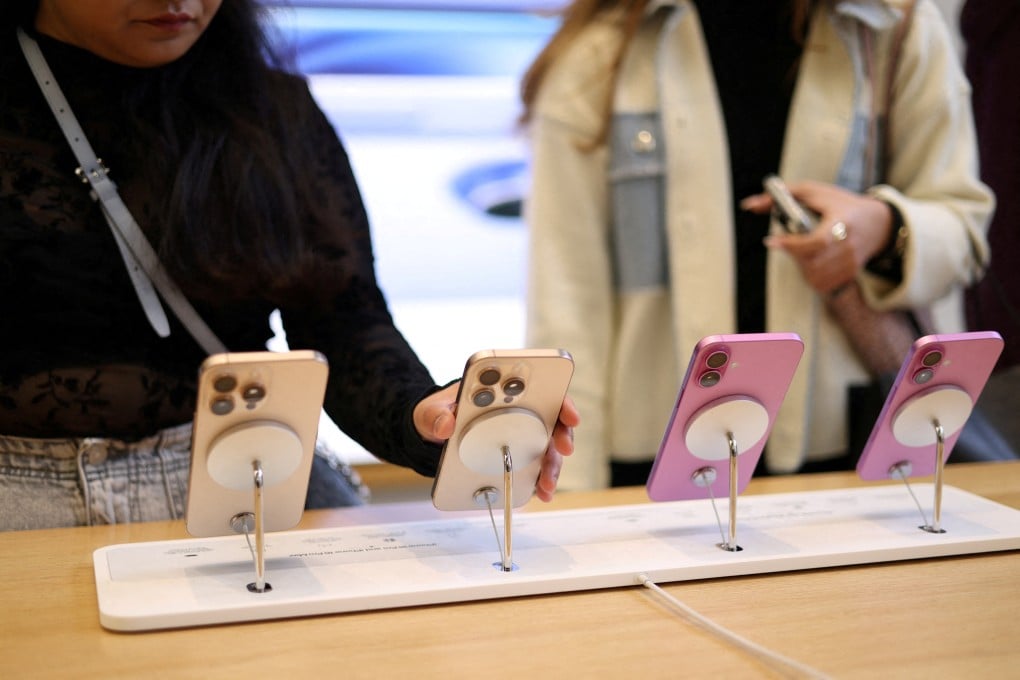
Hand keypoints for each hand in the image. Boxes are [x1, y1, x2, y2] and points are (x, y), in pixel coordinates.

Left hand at [412, 383, 579, 501]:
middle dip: (562, 435)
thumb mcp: (431, 410)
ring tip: (547, 484)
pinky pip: (534, 468)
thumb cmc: (440, 413)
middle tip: (564, 449)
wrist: (435, 433)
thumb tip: (445, 425)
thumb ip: (435, 415)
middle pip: (553, 420)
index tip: (568, 414)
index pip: (541, 390)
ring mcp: (521, 436)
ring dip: (552, 465)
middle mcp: (520, 412)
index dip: (560, 400)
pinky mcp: (517, 458)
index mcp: (503, 392)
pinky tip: (541, 492)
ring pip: (547, 448)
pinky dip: (540, 480)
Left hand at [742, 180, 894, 293]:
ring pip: (814, 277)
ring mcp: (851, 264)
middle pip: (811, 262)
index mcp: (843, 223)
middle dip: (793, 253)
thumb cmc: (840, 205)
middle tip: (785, 242)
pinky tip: (810, 261)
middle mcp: (849, 246)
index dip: (792, 245)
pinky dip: (810, 275)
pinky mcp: (850, 275)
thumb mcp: (813, 193)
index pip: (817, 241)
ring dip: (799, 265)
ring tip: (800, 250)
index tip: (770, 241)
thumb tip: (749, 205)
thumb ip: (780, 197)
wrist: (877, 224)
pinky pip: (822, 285)